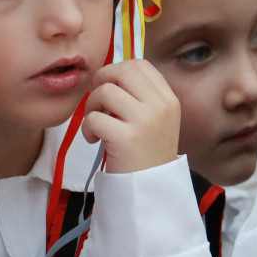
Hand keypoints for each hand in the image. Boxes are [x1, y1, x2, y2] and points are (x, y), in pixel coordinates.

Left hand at [81, 59, 180, 173]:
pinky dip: (88, 128)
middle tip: (97, 100)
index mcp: (168, 99)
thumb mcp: (157, 120)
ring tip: (96, 124)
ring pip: (105, 92)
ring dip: (92, 106)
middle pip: (123, 71)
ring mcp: (145, 121)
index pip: (141, 65)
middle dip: (102, 80)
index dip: (118, 69)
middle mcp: (160, 106)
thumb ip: (142, 96)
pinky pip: (94, 118)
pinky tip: (94, 140)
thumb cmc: (147, 155)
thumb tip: (112, 74)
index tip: (109, 85)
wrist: (151, 191)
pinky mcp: (126, 138)